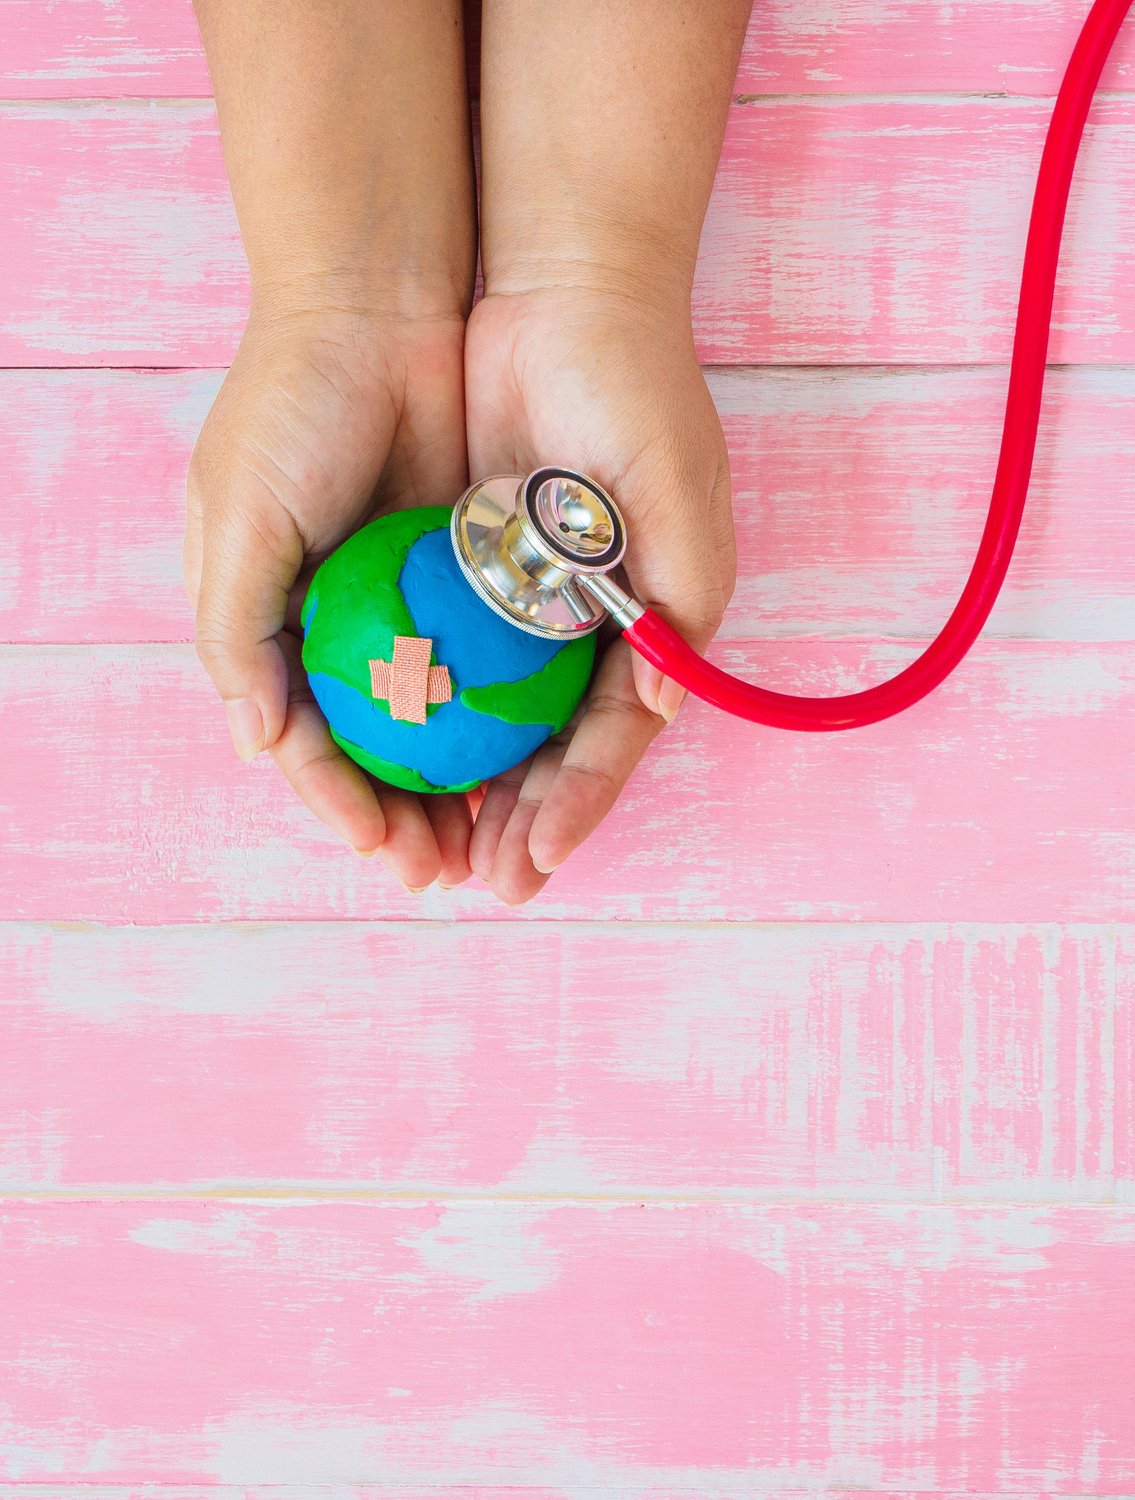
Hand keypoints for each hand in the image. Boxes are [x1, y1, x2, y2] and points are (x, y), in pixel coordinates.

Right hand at [184, 301, 477, 891]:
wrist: (378, 307)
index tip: (381, 846)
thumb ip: (235, 635)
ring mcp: (418, 602)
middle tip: (445, 868)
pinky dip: (506, 718)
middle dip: (409, 816)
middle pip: (382, 748)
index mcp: (280, 624)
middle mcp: (349, 625)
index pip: (311, 742)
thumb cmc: (290, 410)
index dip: (342, 802)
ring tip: (492, 842)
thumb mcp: (237, 520)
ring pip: (446, 721)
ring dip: (464, 787)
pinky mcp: (479, 571)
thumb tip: (256, 745)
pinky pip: (495, 663)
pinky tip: (528, 763)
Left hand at [463, 284, 736, 903]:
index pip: (610, 738)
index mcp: (650, 625)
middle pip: (554, 752)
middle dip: (521, 823)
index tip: (532, 860)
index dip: (576, 804)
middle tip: (478, 883)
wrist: (562, 298)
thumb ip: (677, 597)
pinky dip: (437, 721)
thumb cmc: (634, 392)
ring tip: (434, 852)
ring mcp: (531, 609)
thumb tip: (660, 695)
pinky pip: (455, 666)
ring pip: (501, 726)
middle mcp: (592, 630)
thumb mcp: (676, 492)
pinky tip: (403, 765)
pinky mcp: (475, 577)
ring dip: (474, 793)